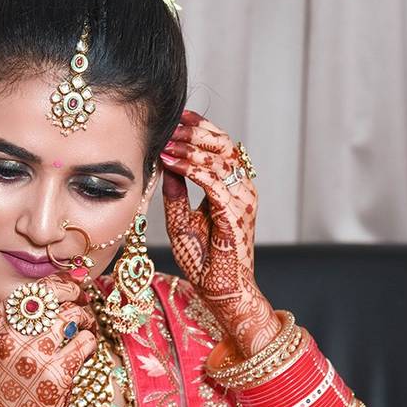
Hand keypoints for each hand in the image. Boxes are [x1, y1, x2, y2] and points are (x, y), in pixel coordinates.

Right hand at [0, 273, 95, 406]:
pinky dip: (91, 343)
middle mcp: (8, 339)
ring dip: (85, 319)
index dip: (54, 286)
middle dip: (72, 294)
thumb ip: (18, 324)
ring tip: (85, 328)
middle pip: (50, 297)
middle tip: (82, 300)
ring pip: (71, 316)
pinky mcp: (57, 375)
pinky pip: (85, 342)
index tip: (68, 289)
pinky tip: (85, 352)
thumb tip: (58, 289)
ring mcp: (33, 357)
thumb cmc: (7, 393)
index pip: (27, 292)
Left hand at [160, 110, 280, 355]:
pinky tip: (171, 161)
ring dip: (190, 147)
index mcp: (232, 188)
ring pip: (219, 159)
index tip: (177, 117)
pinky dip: (191, 168)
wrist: (222, 290)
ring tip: (166, 141)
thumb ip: (176, 193)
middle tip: (171, 124)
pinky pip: (213, 181)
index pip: (220, 147)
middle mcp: (242, 189)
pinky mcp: (235, 212)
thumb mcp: (181, 220)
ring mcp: (242, 199)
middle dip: (196, 131)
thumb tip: (165, 165)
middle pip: (223, 145)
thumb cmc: (205, 260)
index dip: (200, 128)